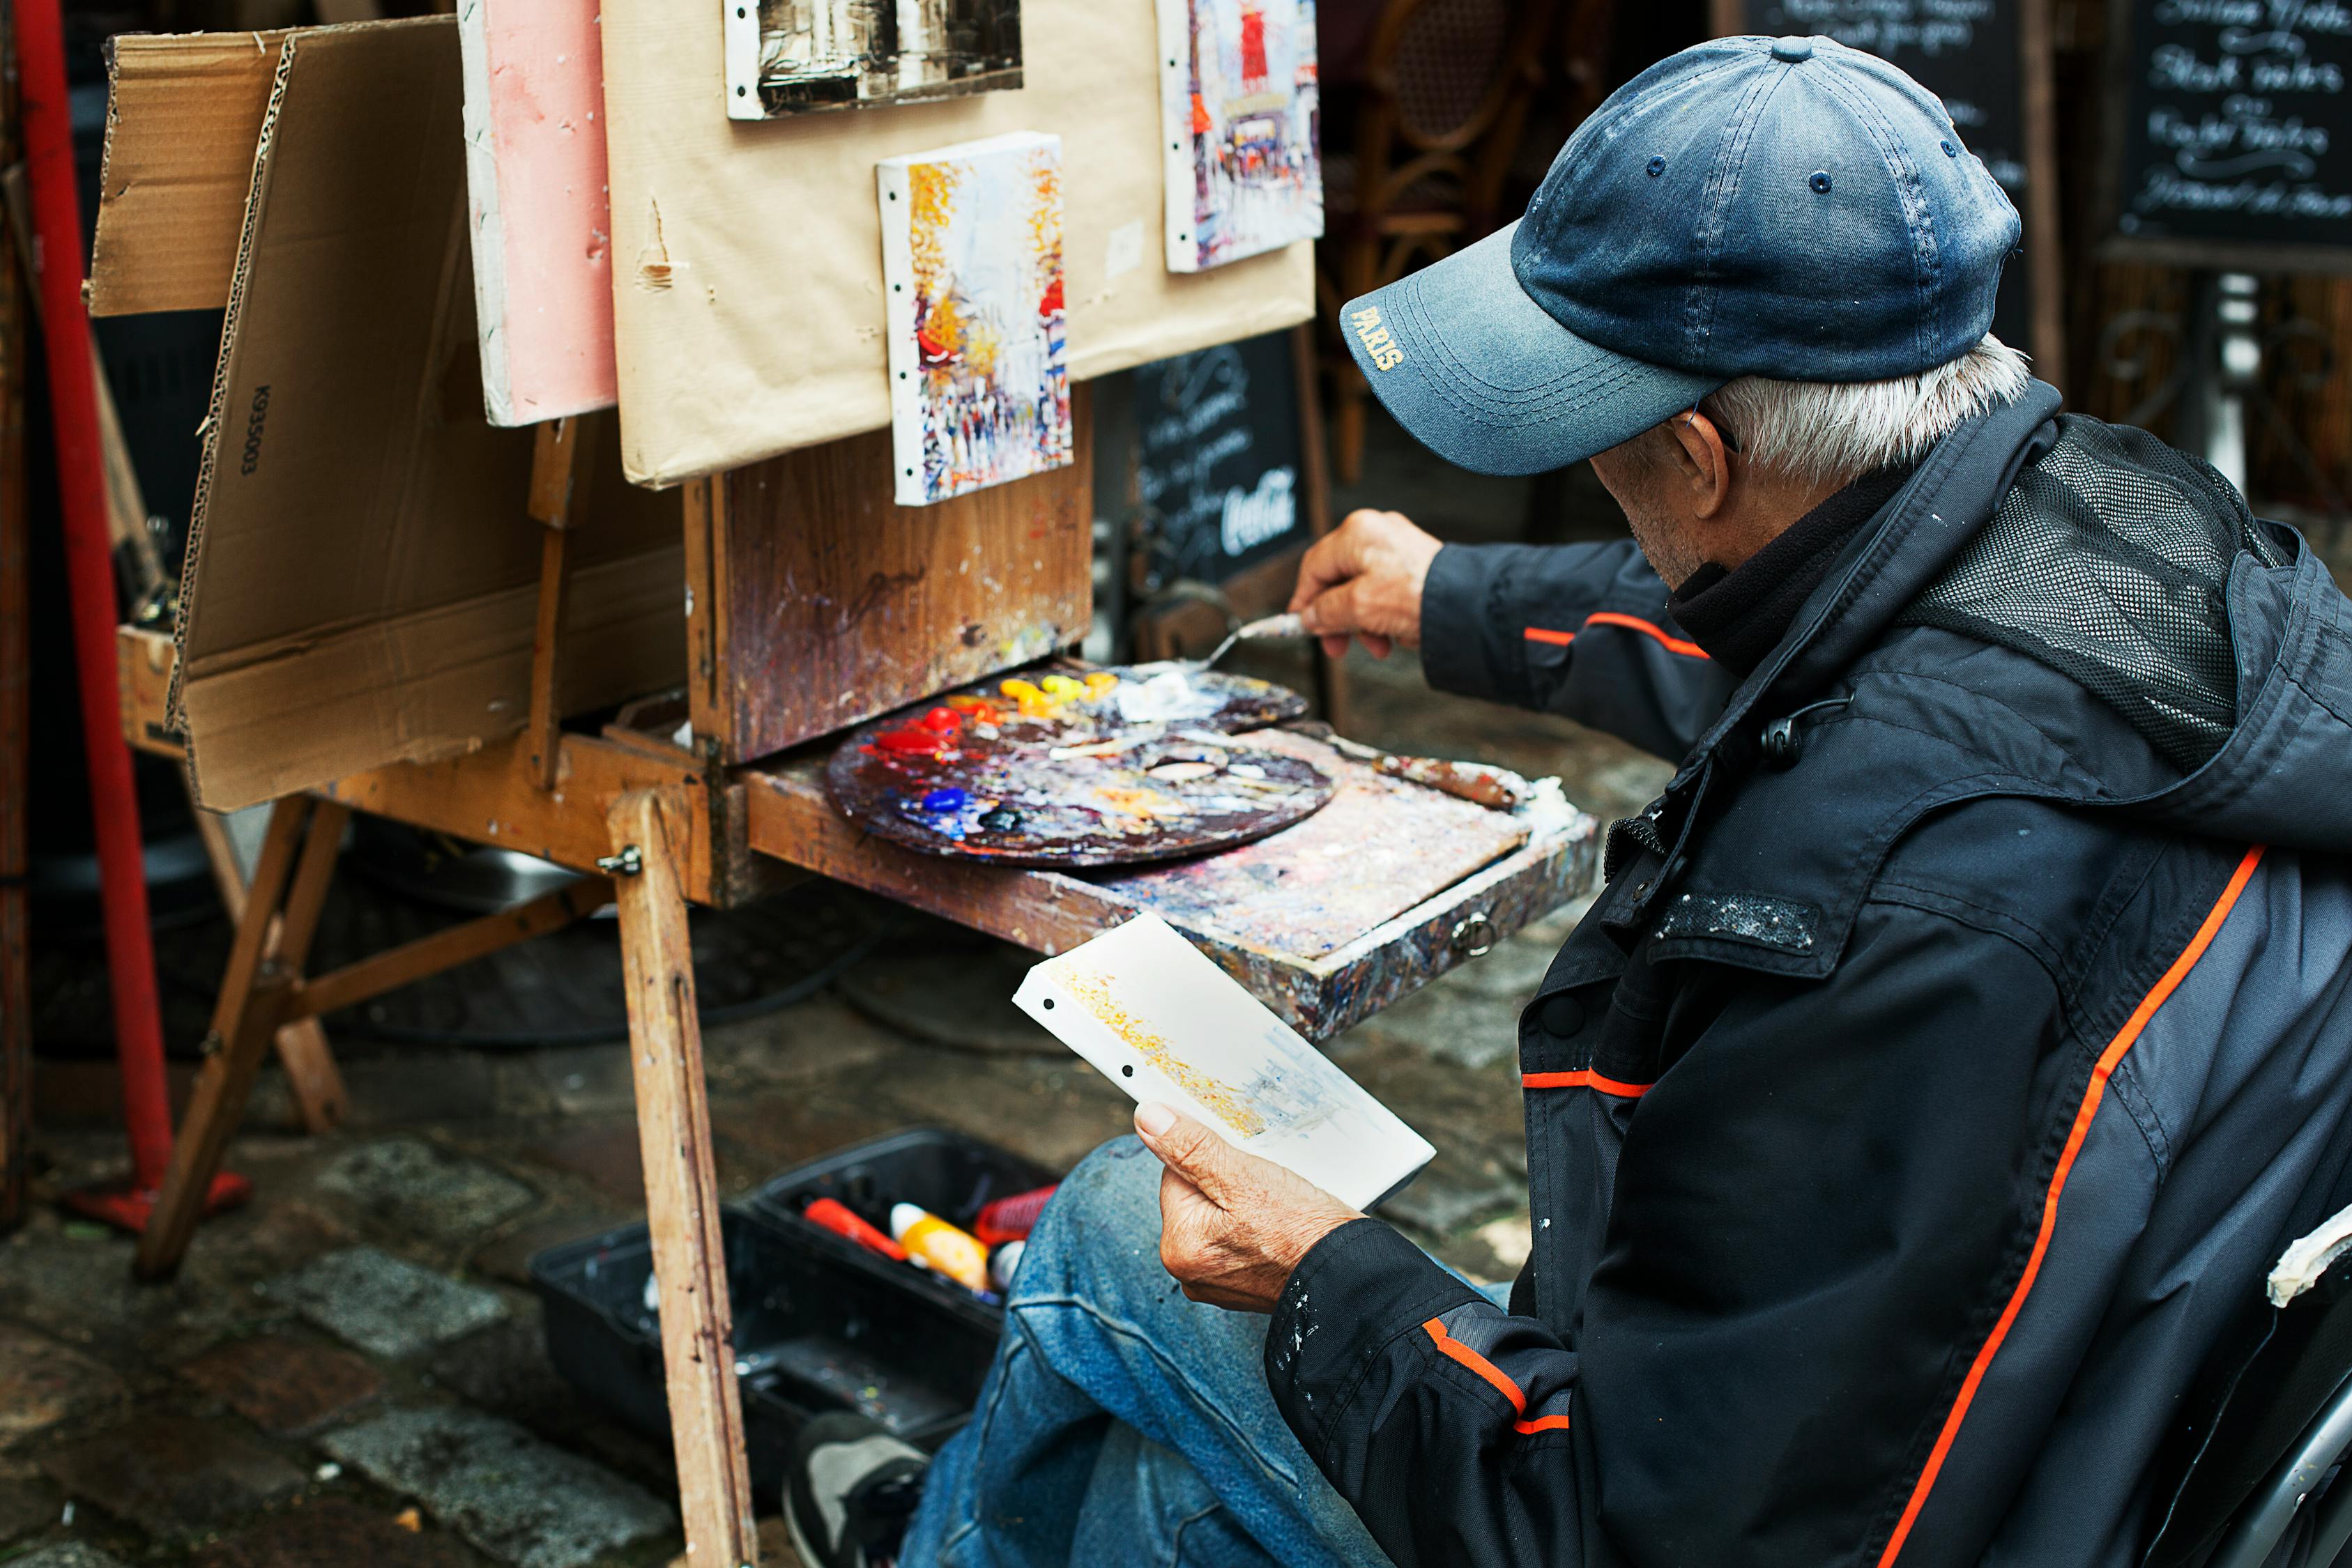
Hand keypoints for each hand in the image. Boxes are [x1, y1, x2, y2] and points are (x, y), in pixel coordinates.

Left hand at [1134, 1102, 1362, 1312]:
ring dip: (1244, 1202)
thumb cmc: (1300, 1231)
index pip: (1176, 1174)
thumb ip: (1191, 1148)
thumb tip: (1148, 1118)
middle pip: (1197, 1197)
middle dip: (1228, 1182)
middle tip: (1266, 1185)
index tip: (1243, 1162)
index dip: (1212, 1159)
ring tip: (1278, 1205)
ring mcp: (1216, 1283)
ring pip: (1220, 1217)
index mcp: (1178, 1246)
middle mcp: (1189, 1271)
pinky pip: (1239, 1240)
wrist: (1351, 1279)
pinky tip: (1282, 1225)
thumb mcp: (1242, 1176)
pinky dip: (1257, 1228)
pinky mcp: (1243, 1287)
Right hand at [1288, 509, 1441, 659]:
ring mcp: (1399, 547)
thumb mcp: (1358, 608)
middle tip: (1336, 646)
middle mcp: (1376, 533)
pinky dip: (1383, 616)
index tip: (1300, 623)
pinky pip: (1387, 592)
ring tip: (1376, 646)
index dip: (1303, 599)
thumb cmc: (1418, 595)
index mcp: (1356, 533)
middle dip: (1337, 618)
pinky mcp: (1417, 564)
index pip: (1314, 567)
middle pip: (1339, 580)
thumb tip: (1309, 617)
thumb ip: (1325, 613)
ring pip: (1363, 589)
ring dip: (1362, 622)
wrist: (1468, 603)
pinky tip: (1393, 636)